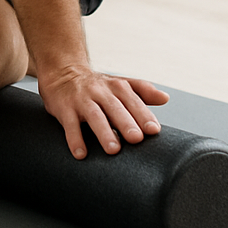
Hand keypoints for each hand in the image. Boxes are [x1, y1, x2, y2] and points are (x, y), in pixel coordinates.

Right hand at [38, 64, 169, 158]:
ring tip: (113, 150)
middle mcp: (100, 91)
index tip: (153, 130)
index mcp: (116, 86)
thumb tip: (165, 98)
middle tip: (136, 139)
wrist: (62, 73)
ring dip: (103, 132)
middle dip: (126, 123)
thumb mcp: (119, 83)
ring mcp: (81, 99)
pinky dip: (75, 139)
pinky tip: (81, 154)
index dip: (143, 114)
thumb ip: (142, 91)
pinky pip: (70, 124)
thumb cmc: (97, 86)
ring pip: (93, 115)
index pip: (132, 100)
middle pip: (114, 107)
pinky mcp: (64, 108)